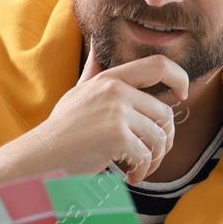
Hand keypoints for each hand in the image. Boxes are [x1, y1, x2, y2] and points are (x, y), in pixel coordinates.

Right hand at [11, 42, 189, 182]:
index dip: (179, 77)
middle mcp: (116, 91)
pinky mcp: (117, 136)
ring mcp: (117, 113)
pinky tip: (130, 176)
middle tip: (154, 155)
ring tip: (140, 169)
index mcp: (110, 78)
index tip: (182, 94)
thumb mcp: (77, 91)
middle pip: (165, 113)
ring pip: (159, 138)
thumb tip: (95, 46)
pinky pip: (146, 156)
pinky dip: (143, 171)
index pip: (158, 65)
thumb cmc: (61, 128)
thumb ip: (93, 71)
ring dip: (155, 160)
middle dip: (166, 139)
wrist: (40, 155)